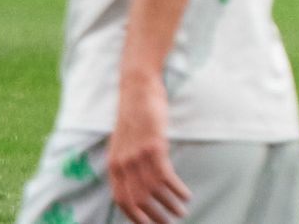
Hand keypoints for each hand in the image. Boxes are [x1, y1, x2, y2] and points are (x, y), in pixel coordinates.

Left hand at [109, 75, 189, 223]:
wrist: (137, 88)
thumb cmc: (134, 113)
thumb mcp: (124, 140)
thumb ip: (127, 161)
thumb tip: (136, 180)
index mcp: (113, 164)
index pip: (121, 200)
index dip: (134, 216)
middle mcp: (122, 164)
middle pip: (138, 201)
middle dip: (153, 217)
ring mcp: (137, 156)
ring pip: (153, 191)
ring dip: (169, 206)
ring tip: (181, 213)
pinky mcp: (154, 147)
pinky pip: (165, 177)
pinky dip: (176, 189)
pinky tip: (185, 195)